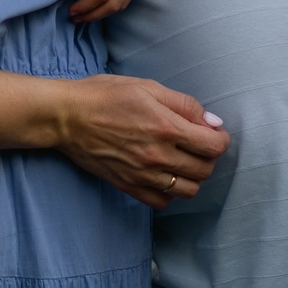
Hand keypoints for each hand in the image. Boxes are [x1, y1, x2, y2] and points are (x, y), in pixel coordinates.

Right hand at [51, 74, 229, 206]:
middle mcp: (157, 155)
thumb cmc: (104, 95)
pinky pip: (162, 201)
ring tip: (183, 161)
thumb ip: (185, 104)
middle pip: (204, 170)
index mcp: (166, 127)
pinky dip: (170, 192)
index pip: (213, 146)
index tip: (213, 133)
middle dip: (209, 157)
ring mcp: (142, 174)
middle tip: (198, 144)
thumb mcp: (147, 87)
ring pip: (188, 190)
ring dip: (193, 176)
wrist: (66, 116)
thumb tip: (213, 123)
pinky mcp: (128, 186)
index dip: (220, 139)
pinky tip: (164, 175)